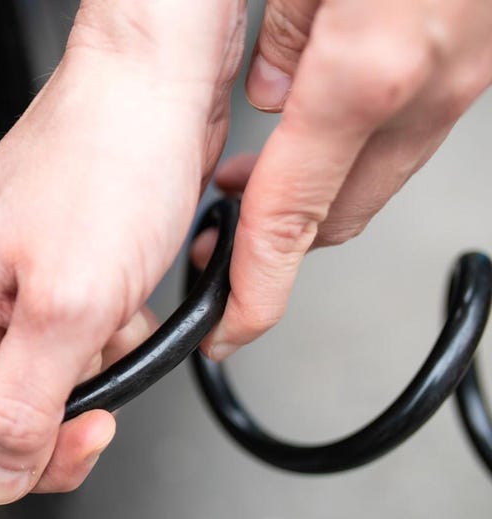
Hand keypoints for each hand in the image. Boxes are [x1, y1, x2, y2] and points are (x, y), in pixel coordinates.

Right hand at [0, 2, 246, 503]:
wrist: (154, 87)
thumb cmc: (105, 160)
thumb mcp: (67, 306)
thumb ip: (25, 407)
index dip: (28, 446)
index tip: (87, 426)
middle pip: (2, 410)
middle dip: (69, 399)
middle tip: (105, 357)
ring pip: (44, 380)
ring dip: (96, 363)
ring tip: (116, 307)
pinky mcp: (43, 274)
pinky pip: (69, 342)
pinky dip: (107, 333)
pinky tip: (123, 297)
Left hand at [202, 0, 491, 360]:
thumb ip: (283, 27)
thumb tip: (268, 85)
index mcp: (366, 70)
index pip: (290, 215)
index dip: (255, 283)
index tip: (231, 324)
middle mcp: (427, 87)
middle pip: (337, 213)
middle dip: (275, 240)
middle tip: (218, 237)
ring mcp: (465, 76)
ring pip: (377, 173)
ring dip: (317, 190)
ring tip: (252, 181)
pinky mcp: (480, 57)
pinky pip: (409, 128)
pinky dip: (356, 144)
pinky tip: (321, 119)